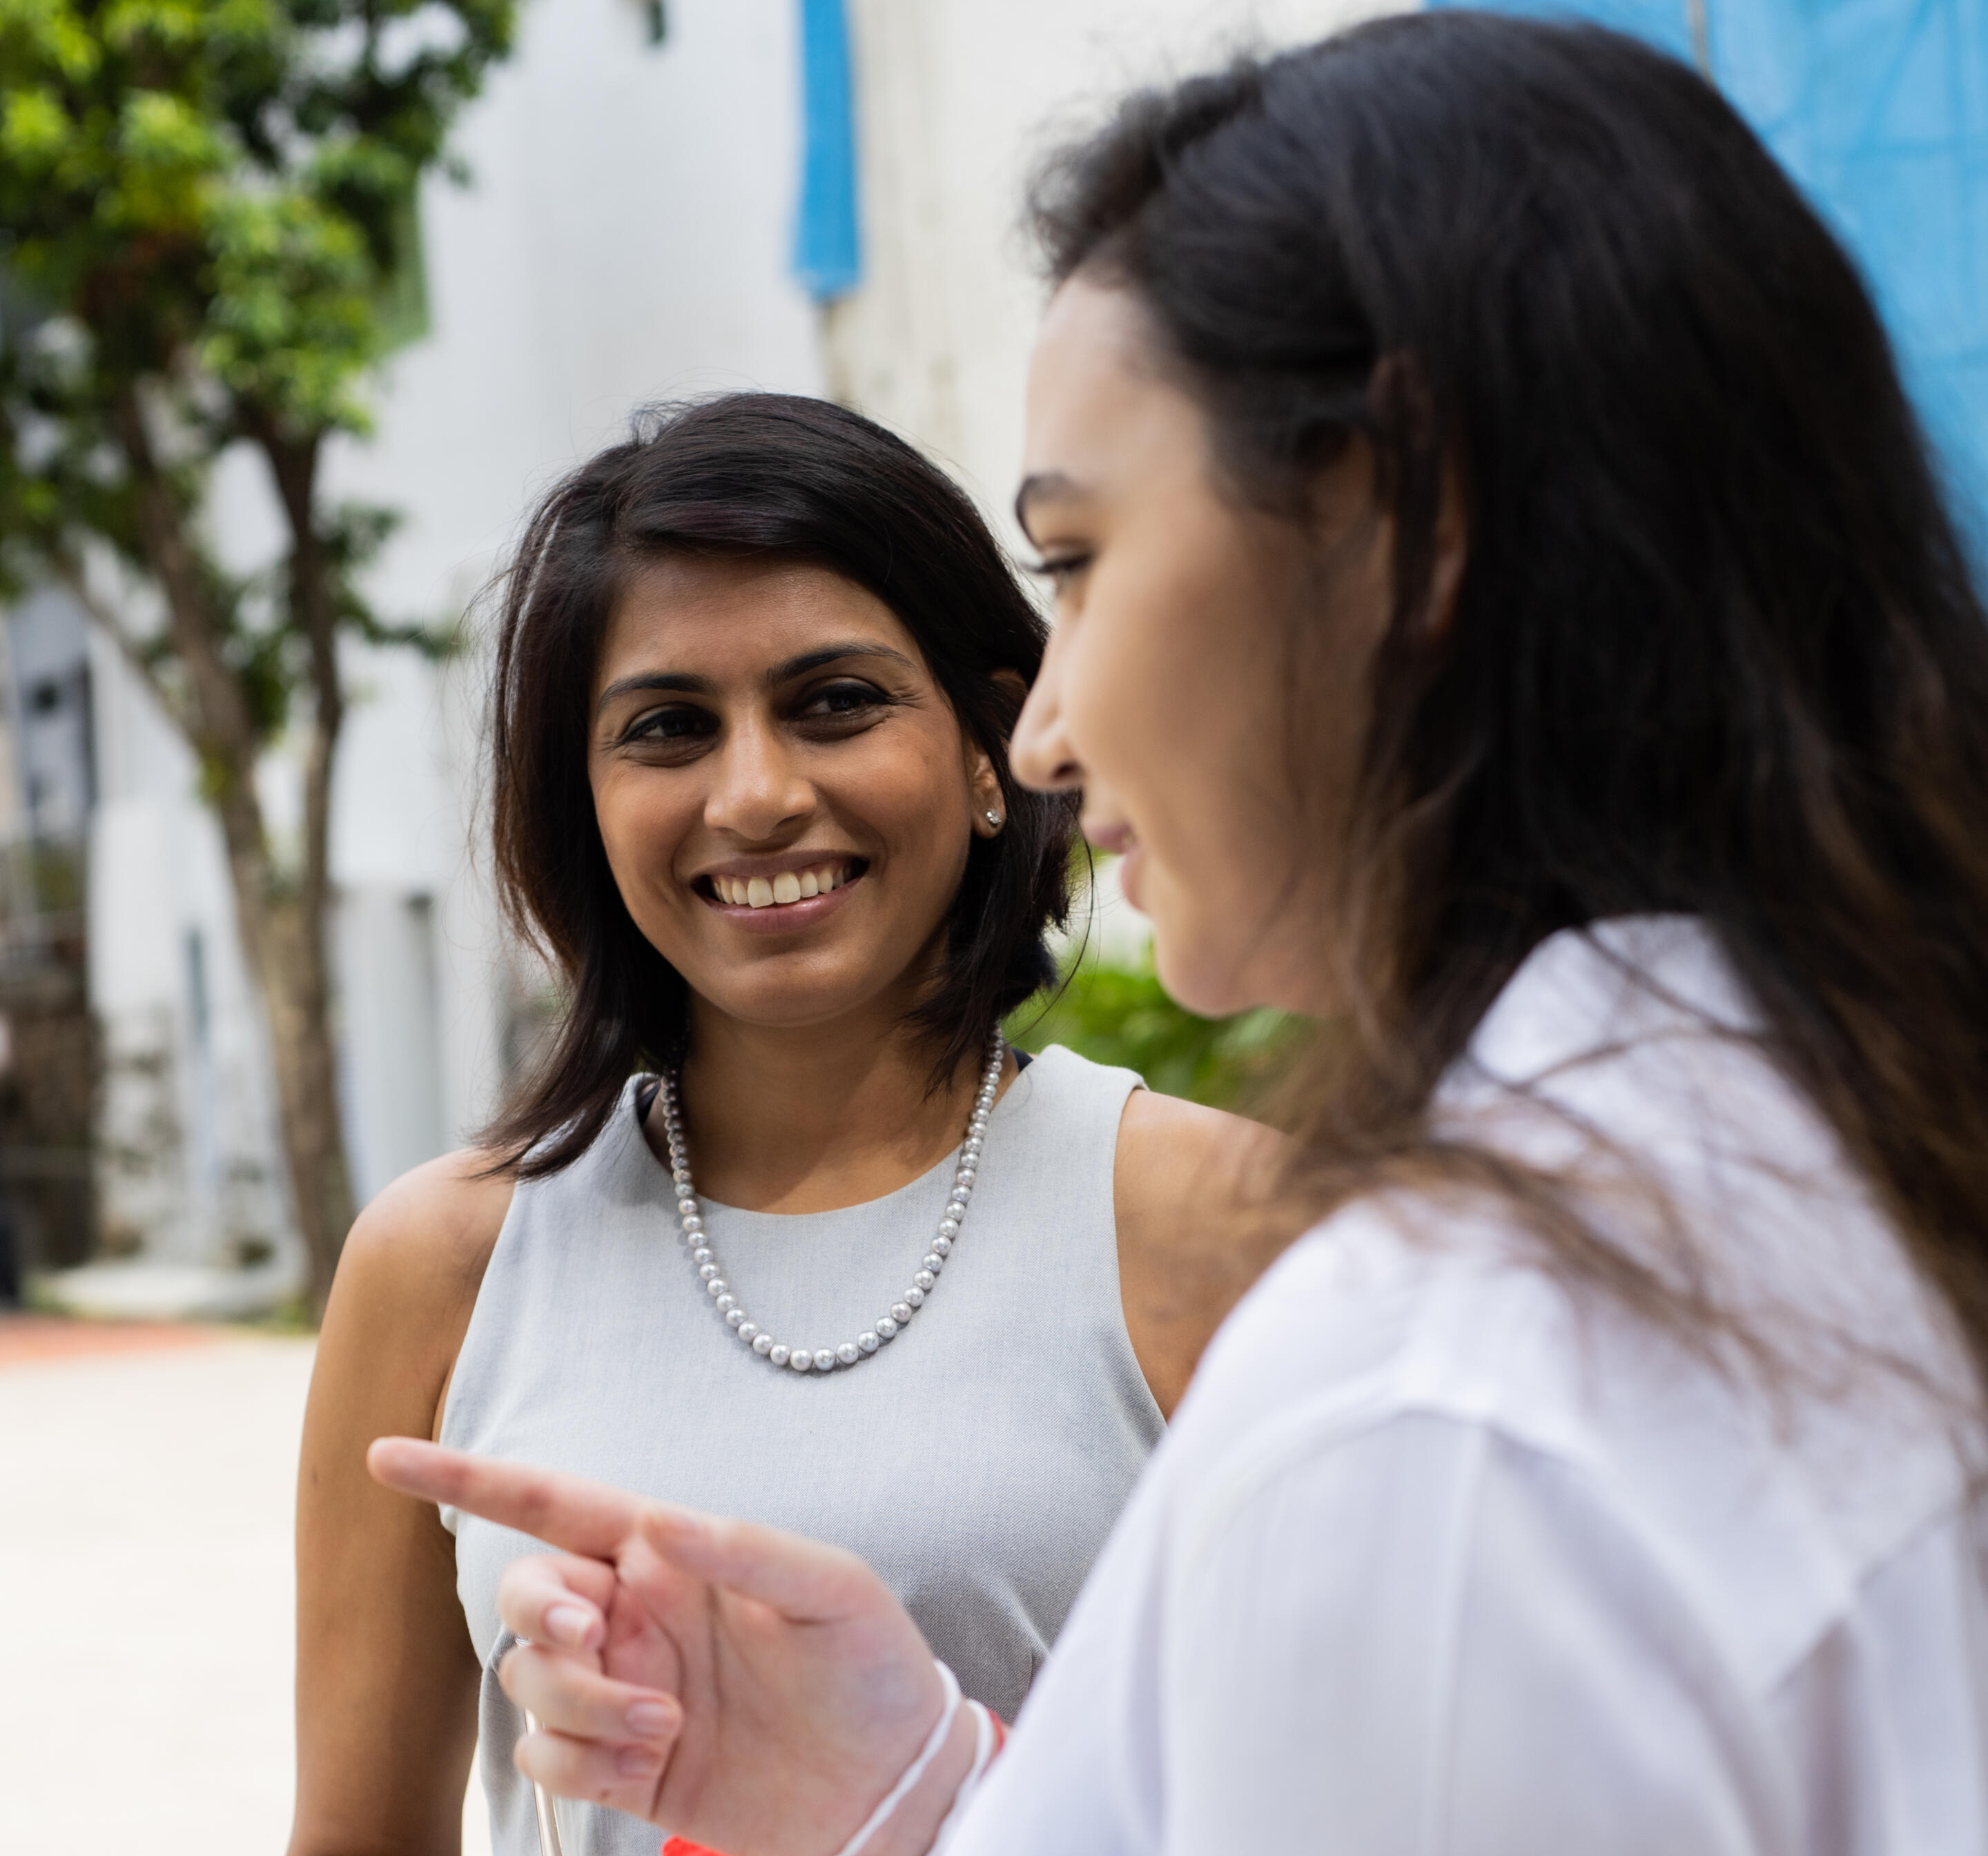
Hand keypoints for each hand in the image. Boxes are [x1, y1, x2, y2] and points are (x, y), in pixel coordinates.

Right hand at [366, 1438, 965, 1855]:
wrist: (889, 1788)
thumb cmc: (873, 1672)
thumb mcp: (831, 1593)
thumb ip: (745, 1549)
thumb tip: (659, 1519)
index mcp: (671, 1554)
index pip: (553, 1504)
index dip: (469, 1478)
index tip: (389, 1457)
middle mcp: (635, 1614)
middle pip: (526, 1595)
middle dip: (544, 1616)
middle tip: (598, 1639)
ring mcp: (623, 1689)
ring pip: (530, 1682)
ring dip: (581, 1706)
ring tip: (666, 1726)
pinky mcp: (620, 1766)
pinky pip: (547, 1759)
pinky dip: (581, 1764)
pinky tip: (649, 1764)